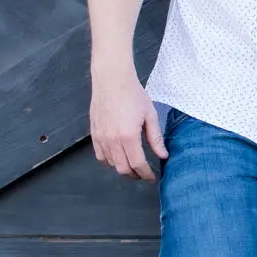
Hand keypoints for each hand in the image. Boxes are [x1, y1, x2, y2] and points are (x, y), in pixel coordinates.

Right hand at [90, 66, 165, 180]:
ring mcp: (101, 137)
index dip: (145, 174)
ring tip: (133, 166)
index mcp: (128, 136)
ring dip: (122, 168)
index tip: (151, 177)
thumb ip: (156, 138)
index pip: (137, 164)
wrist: (112, 80)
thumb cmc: (132, 94)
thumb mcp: (150, 116)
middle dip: (134, 175)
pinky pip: (100, 155)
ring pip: (111, 164)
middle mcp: (112, 140)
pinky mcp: (94, 133)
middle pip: (122, 169)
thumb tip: (163, 155)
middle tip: (143, 174)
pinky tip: (118, 157)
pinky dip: (110, 161)